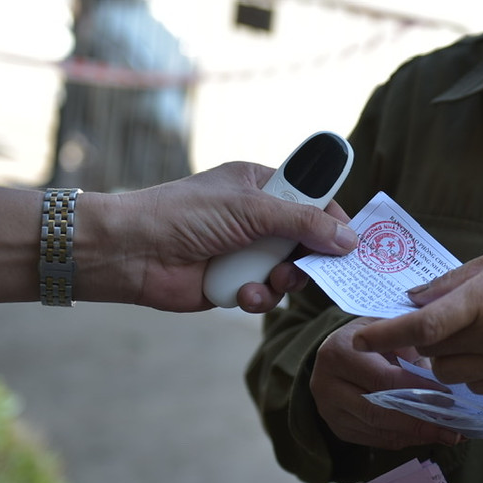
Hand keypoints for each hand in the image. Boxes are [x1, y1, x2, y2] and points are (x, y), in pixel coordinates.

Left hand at [90, 162, 356, 311]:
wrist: (131, 252)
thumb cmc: (184, 215)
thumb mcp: (252, 210)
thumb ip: (304, 222)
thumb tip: (349, 239)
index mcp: (260, 186)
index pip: (312, 199)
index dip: (332, 219)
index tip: (350, 240)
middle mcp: (256, 219)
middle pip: (306, 241)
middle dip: (308, 258)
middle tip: (305, 266)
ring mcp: (245, 252)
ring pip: (289, 273)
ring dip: (283, 281)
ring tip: (269, 280)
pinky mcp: (234, 283)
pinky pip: (265, 295)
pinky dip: (258, 297)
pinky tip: (241, 294)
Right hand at [311, 318, 462, 449]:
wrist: (339, 346)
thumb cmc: (372, 333)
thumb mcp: (390, 326)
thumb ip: (411, 349)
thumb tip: (442, 382)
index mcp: (340, 352)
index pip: (383, 379)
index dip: (417, 390)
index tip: (447, 396)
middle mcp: (326, 383)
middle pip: (377, 411)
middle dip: (418, 421)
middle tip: (452, 427)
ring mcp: (328, 409)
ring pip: (376, 430)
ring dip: (413, 435)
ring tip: (446, 435)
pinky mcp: (336, 427)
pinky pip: (373, 439)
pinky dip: (401, 439)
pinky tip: (424, 435)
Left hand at [352, 242, 482, 395]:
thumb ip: (451, 282)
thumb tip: (413, 299)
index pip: (422, 325)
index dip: (386, 333)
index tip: (359, 336)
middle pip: (431, 352)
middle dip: (425, 338)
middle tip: (441, 320)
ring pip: (450, 374)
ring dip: (446, 358)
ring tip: (469, 335)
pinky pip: (476, 387)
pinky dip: (473, 373)